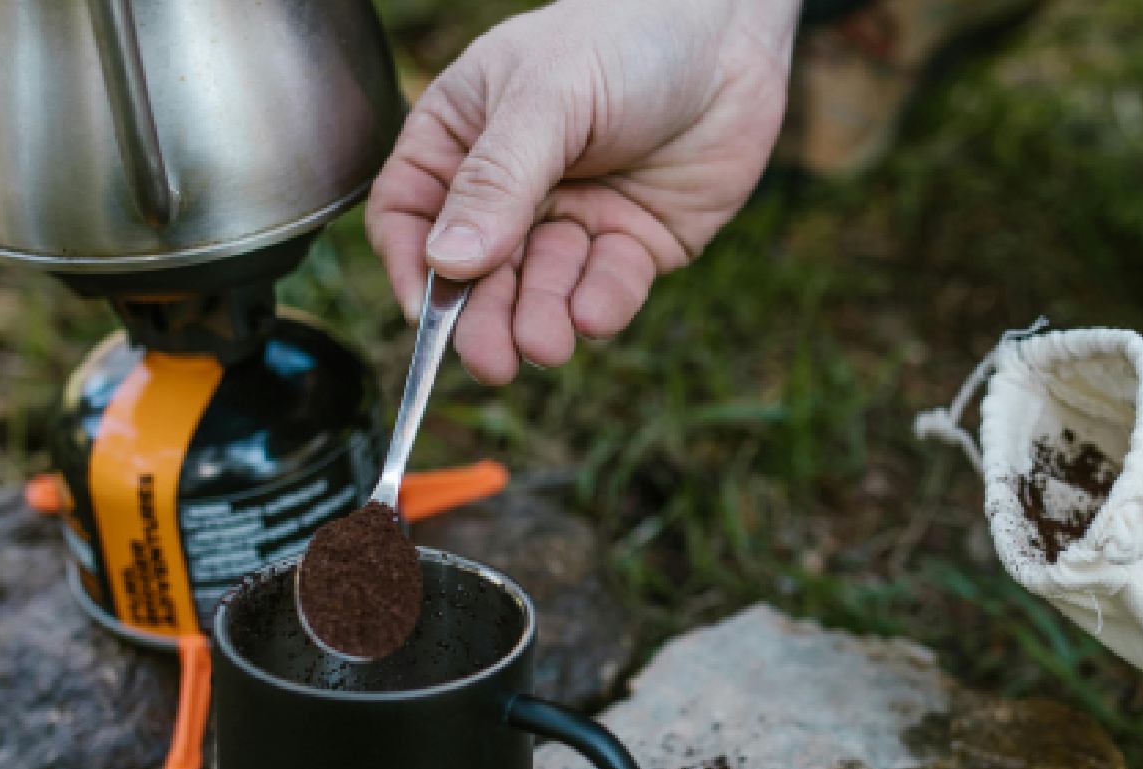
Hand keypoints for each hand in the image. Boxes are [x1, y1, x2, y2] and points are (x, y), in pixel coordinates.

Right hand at [366, 0, 798, 382]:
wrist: (732, 35)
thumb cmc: (626, 34)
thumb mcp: (548, 97)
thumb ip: (497, 180)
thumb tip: (447, 262)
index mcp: (462, 136)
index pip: (411, 213)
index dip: (412, 264)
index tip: (424, 312)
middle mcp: (512, 187)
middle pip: (476, 272)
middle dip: (482, 318)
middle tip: (491, 361)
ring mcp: (573, 217)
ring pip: (540, 289)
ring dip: (539, 320)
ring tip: (546, 344)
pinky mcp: (632, 244)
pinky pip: (605, 288)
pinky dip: (599, 306)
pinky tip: (594, 315)